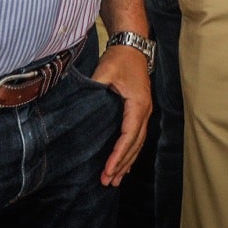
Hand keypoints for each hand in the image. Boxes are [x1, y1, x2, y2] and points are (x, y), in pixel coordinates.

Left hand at [92, 46, 152, 185]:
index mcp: (138, 104)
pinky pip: (137, 137)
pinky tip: (125, 165)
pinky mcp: (140, 111)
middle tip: (107, 182)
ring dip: (127, 162)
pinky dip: (131, 152)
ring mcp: (145, 111)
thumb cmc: (120, 58)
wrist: (133, 46)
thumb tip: (82, 104)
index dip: (118, 154)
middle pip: (135, 144)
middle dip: (122, 164)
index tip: (108, 169)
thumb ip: (96, 86)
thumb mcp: (106, 70)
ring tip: (115, 180)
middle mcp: (145, 111)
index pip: (129, 135)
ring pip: (138, 143)